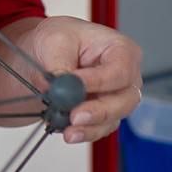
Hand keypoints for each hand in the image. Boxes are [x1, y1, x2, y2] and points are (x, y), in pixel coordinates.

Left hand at [26, 15, 143, 144]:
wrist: (46, 55)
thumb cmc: (59, 39)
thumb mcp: (53, 41)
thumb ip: (59, 64)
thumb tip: (62, 86)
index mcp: (120, 49)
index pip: (120, 70)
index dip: (99, 82)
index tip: (75, 88)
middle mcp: (126, 76)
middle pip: (125, 100)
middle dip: (99, 111)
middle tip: (75, 117)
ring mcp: (117, 98)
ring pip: (113, 118)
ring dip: (90, 127)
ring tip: (68, 130)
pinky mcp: (104, 115)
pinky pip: (100, 128)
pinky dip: (84, 132)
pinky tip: (68, 131)